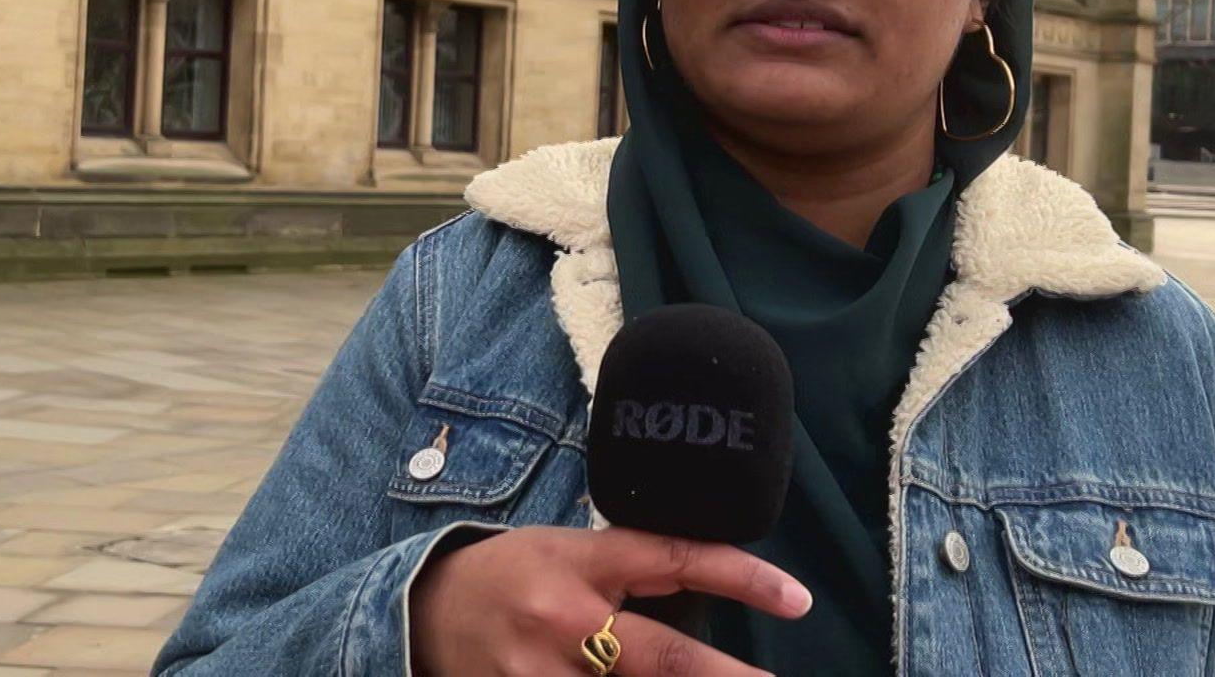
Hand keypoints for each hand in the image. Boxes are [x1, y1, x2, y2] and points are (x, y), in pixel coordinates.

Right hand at [410, 525, 810, 676]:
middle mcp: (565, 619)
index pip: (674, 559)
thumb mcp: (568, 551)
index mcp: (581, 562)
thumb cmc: (511, 576)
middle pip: (666, 659)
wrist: (417, 611)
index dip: (741, 577)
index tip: (797, 599)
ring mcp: (540, 675)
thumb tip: (705, 578)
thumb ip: (631, 569)